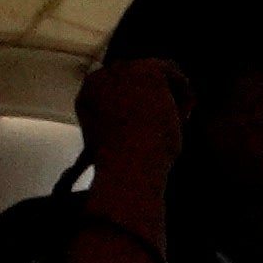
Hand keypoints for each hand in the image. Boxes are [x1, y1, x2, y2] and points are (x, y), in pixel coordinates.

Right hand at [49, 61, 186, 262]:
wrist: (130, 167)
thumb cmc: (117, 178)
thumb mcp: (106, 165)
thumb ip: (100, 160)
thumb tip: (78, 194)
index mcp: (85, 99)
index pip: (122, 93)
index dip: (141, 113)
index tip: (150, 134)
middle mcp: (99, 78)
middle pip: (142, 81)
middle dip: (159, 104)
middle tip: (170, 132)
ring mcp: (123, 70)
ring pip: (162, 78)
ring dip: (173, 102)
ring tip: (175, 130)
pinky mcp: (146, 68)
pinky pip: (176, 73)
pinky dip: (184, 96)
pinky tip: (183, 118)